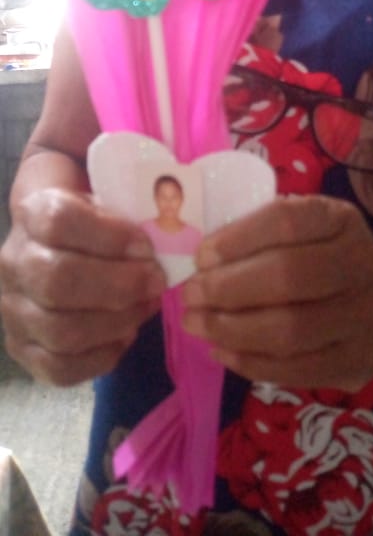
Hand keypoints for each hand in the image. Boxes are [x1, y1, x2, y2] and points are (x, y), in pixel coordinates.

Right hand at [0, 187, 165, 385]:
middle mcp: (14, 263)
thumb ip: (127, 202)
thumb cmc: (90, 220)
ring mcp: (13, 310)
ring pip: (61, 331)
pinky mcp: (22, 349)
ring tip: (146, 307)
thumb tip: (167, 222)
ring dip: (116, 323)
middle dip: (118, 286)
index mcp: (32, 213)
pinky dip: (102, 356)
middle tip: (156, 281)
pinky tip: (126, 335)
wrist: (52, 244)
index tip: (146, 245)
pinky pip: (60, 368)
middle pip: (58, 281)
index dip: (109, 236)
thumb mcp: (103, 194)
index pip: (60, 221)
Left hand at [182, 196, 372, 390]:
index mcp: (341, 220)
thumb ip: (262, 235)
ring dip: (231, 330)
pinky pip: (295, 369)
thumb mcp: (308, 229)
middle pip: (287, 277)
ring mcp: (364, 318)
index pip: (286, 222)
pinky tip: (221, 351)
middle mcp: (361, 264)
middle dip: (227, 288)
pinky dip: (249, 362)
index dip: (237, 239)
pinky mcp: (356, 363)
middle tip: (191, 295)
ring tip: (196, 323)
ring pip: (289, 330)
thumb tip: (202, 261)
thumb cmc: (327, 257)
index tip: (201, 256)